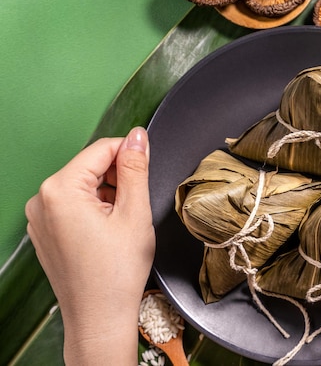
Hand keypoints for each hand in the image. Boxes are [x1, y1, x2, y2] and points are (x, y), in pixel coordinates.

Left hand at [25, 127, 153, 364]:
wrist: (99, 317)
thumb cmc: (116, 273)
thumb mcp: (134, 213)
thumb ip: (135, 168)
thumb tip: (138, 136)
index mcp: (60, 190)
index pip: (101, 149)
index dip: (130, 153)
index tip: (148, 167)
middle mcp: (41, 200)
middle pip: (89, 167)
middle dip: (117, 177)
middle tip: (136, 205)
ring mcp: (39, 218)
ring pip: (82, 186)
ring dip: (107, 194)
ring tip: (122, 223)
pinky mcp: (45, 232)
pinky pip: (72, 205)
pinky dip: (93, 209)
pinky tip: (108, 232)